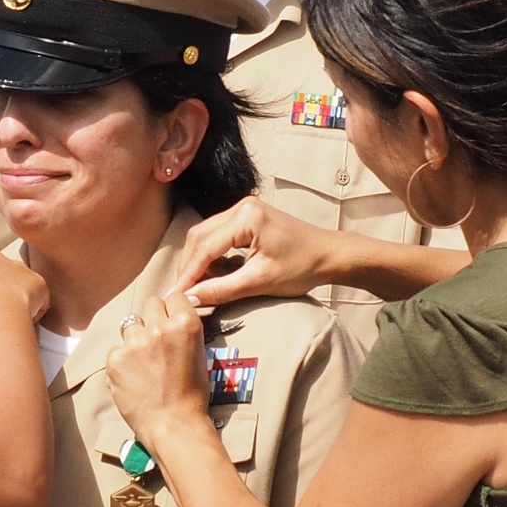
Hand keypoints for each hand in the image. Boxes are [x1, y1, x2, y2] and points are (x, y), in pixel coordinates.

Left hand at [106, 293, 209, 447]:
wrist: (174, 425)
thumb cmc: (192, 394)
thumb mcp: (199, 354)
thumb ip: (182, 330)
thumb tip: (171, 314)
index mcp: (186, 324)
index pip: (174, 296)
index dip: (172, 310)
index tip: (170, 321)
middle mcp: (160, 327)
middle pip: (150, 304)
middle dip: (153, 318)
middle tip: (156, 341)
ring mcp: (135, 342)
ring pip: (130, 324)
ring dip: (135, 338)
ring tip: (143, 363)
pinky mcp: (115, 358)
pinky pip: (116, 349)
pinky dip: (122, 361)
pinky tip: (133, 377)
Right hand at [172, 196, 332, 305]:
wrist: (331, 256)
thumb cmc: (302, 267)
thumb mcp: (260, 282)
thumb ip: (222, 290)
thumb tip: (190, 299)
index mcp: (246, 217)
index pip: (205, 247)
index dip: (188, 274)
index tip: (176, 295)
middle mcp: (241, 207)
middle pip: (199, 236)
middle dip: (189, 266)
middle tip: (182, 292)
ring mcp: (243, 209)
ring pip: (205, 235)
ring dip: (197, 260)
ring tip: (195, 285)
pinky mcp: (246, 218)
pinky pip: (217, 235)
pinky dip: (209, 255)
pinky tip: (210, 273)